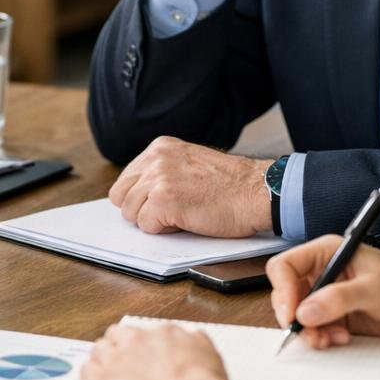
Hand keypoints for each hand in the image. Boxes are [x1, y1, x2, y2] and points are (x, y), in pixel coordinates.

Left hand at [108, 137, 271, 235]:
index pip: (126, 180)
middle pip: (121, 196)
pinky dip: (165, 231)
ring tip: (183, 214)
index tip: (158, 203)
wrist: (257, 192)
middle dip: (141, 210)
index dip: (140, 198)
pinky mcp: (163, 201)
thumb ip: (162, 171)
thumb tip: (137, 193)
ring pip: (131, 213)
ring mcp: (157, 179)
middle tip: (169, 212)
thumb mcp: (189, 163)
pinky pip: (146, 226)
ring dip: (154, 221)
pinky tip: (187, 221)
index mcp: (160, 148)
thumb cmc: (231, 185)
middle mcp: (155, 159)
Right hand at [266, 236, 379, 347]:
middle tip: (309, 334)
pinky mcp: (337, 318)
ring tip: (329, 340)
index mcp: (326, 252)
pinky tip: (340, 340)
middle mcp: (323, 272)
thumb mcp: (376, 289)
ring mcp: (328, 297)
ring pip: (298, 316)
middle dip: (295, 316)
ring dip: (309, 332)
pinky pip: (315, 330)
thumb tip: (304, 313)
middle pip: (286, 294)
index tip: (293, 314)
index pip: (285, 267)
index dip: (283, 290)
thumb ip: (339, 298)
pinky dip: (321, 338)